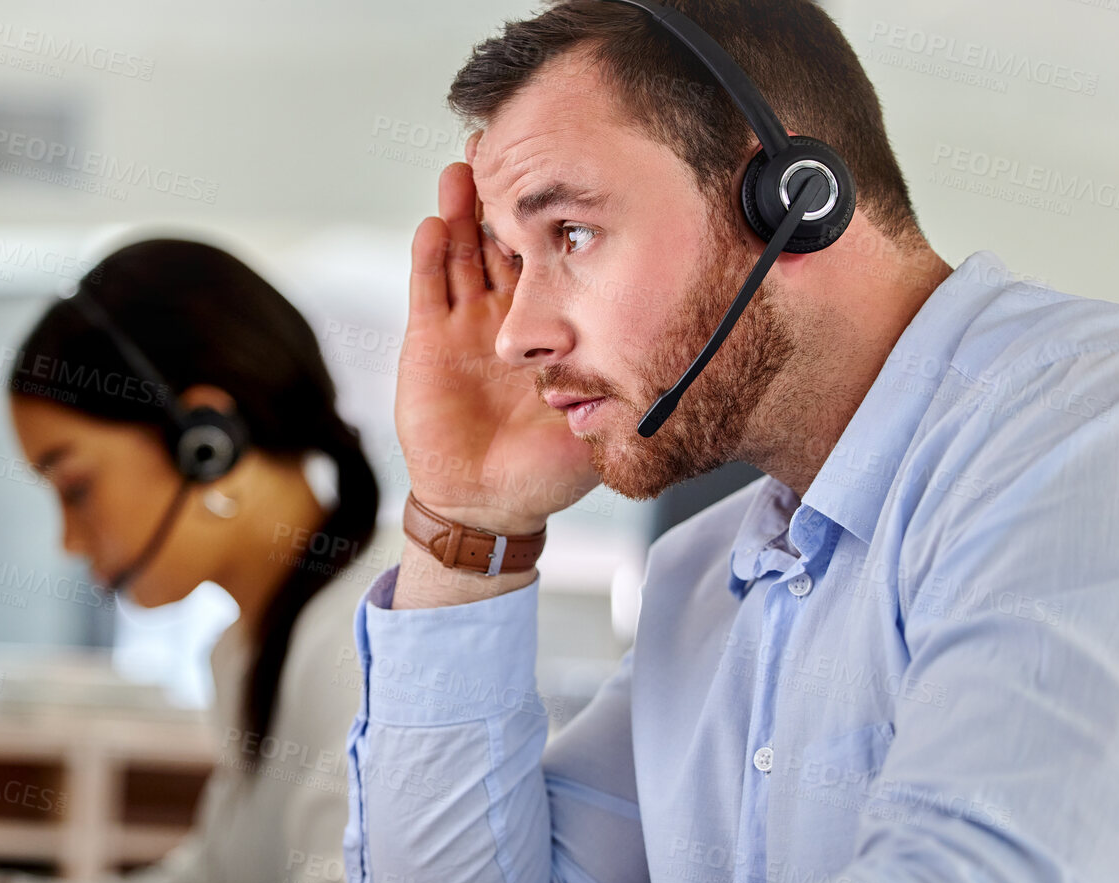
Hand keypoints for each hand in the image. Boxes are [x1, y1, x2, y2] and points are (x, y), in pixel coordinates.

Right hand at [397, 158, 597, 537]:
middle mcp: (504, 312)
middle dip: (500, 193)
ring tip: (465, 168)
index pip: (549, 255)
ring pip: (461, 249)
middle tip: (504, 144)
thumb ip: (632, 384)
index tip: (564, 170)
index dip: (551, 215)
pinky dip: (429, 254)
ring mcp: (464, 322)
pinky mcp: (428, 341)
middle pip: (499, 236)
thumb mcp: (606, 416)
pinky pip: (426, 288)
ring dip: (461, 208)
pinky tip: (436, 222)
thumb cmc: (546, 467)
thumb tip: (691, 355)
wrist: (492, 503)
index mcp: (549, 323)